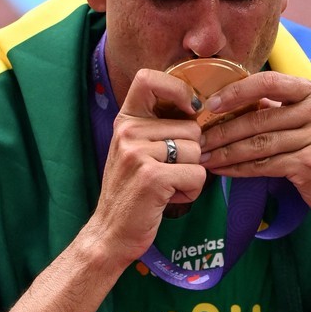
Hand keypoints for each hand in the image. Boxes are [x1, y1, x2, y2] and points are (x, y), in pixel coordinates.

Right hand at [89, 68, 205, 266]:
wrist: (110, 232)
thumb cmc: (132, 190)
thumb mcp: (137, 149)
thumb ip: (159, 126)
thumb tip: (200, 108)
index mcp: (126, 120)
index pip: (149, 78)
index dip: (178, 89)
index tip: (188, 110)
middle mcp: (129, 131)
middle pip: (191, 127)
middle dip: (190, 154)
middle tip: (165, 172)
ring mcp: (138, 153)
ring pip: (197, 151)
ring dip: (190, 175)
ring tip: (165, 186)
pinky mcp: (152, 177)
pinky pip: (197, 174)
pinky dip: (190, 191)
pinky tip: (167, 198)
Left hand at [199, 71, 310, 233]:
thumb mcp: (308, 120)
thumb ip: (278, 108)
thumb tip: (230, 103)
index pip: (267, 82)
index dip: (235, 92)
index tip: (211, 104)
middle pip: (258, 118)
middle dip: (222, 130)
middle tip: (197, 139)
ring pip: (257, 143)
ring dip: (225, 152)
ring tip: (204, 157)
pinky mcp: (309, 163)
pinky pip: (264, 164)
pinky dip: (238, 169)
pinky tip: (222, 171)